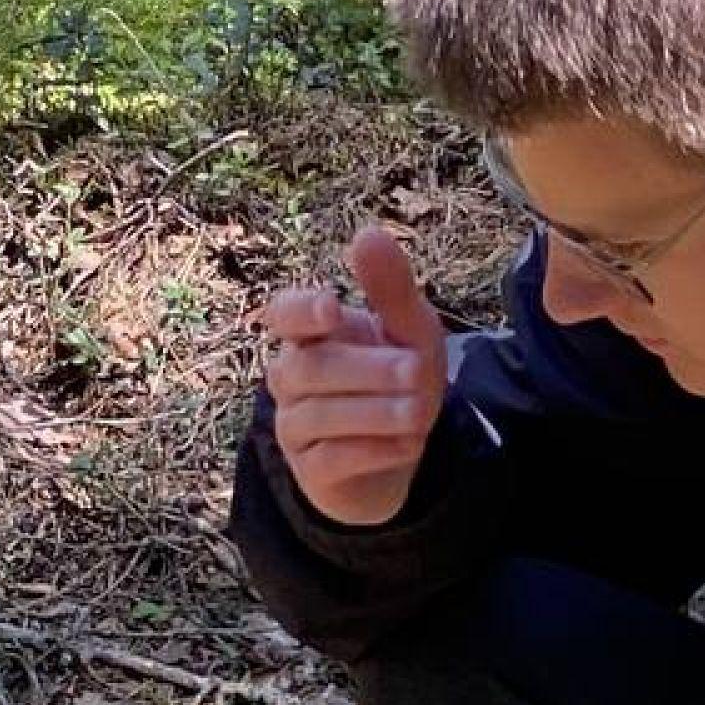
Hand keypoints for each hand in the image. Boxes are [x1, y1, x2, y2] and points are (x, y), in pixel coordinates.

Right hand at [260, 225, 448, 526]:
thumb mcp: (410, 332)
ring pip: (320, 415)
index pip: (283, 313)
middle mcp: (290, 377)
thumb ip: (391, 289)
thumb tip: (367, 233)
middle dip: (367, 370)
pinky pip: (332, 458)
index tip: (332, 310)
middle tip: (417, 370)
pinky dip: (373, 449)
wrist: (399, 457)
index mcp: (310, 335)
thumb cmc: (398, 382)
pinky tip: (409, 444)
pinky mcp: (310, 472)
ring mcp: (294, 426)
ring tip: (421, 412)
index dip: (302, 311)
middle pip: (311, 368)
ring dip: (376, 411)